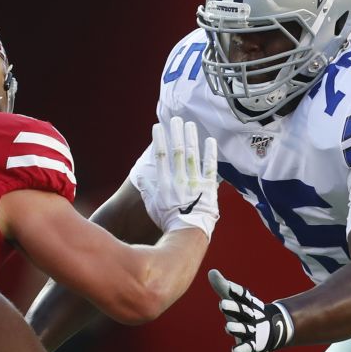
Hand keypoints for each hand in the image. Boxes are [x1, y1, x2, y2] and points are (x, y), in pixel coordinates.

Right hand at [142, 116, 219, 236]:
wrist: (188, 232)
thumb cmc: (168, 221)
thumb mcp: (152, 206)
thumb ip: (147, 190)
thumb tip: (140, 179)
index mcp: (165, 183)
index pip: (161, 156)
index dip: (159, 140)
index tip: (158, 127)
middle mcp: (179, 179)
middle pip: (177, 151)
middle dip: (176, 133)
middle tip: (175, 119)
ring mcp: (195, 181)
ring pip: (193, 155)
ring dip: (191, 138)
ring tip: (190, 124)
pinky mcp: (208, 186)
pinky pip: (210, 166)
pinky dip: (210, 153)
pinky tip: (210, 140)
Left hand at [208, 269, 294, 351]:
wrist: (270, 328)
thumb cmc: (244, 311)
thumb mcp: (234, 299)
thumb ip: (222, 287)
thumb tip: (211, 271)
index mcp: (247, 303)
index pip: (242, 295)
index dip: (235, 290)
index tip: (227, 285)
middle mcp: (250, 315)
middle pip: (242, 310)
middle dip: (233, 308)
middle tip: (221, 304)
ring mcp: (252, 329)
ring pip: (244, 328)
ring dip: (237, 328)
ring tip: (227, 327)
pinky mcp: (252, 343)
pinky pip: (248, 347)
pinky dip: (242, 349)